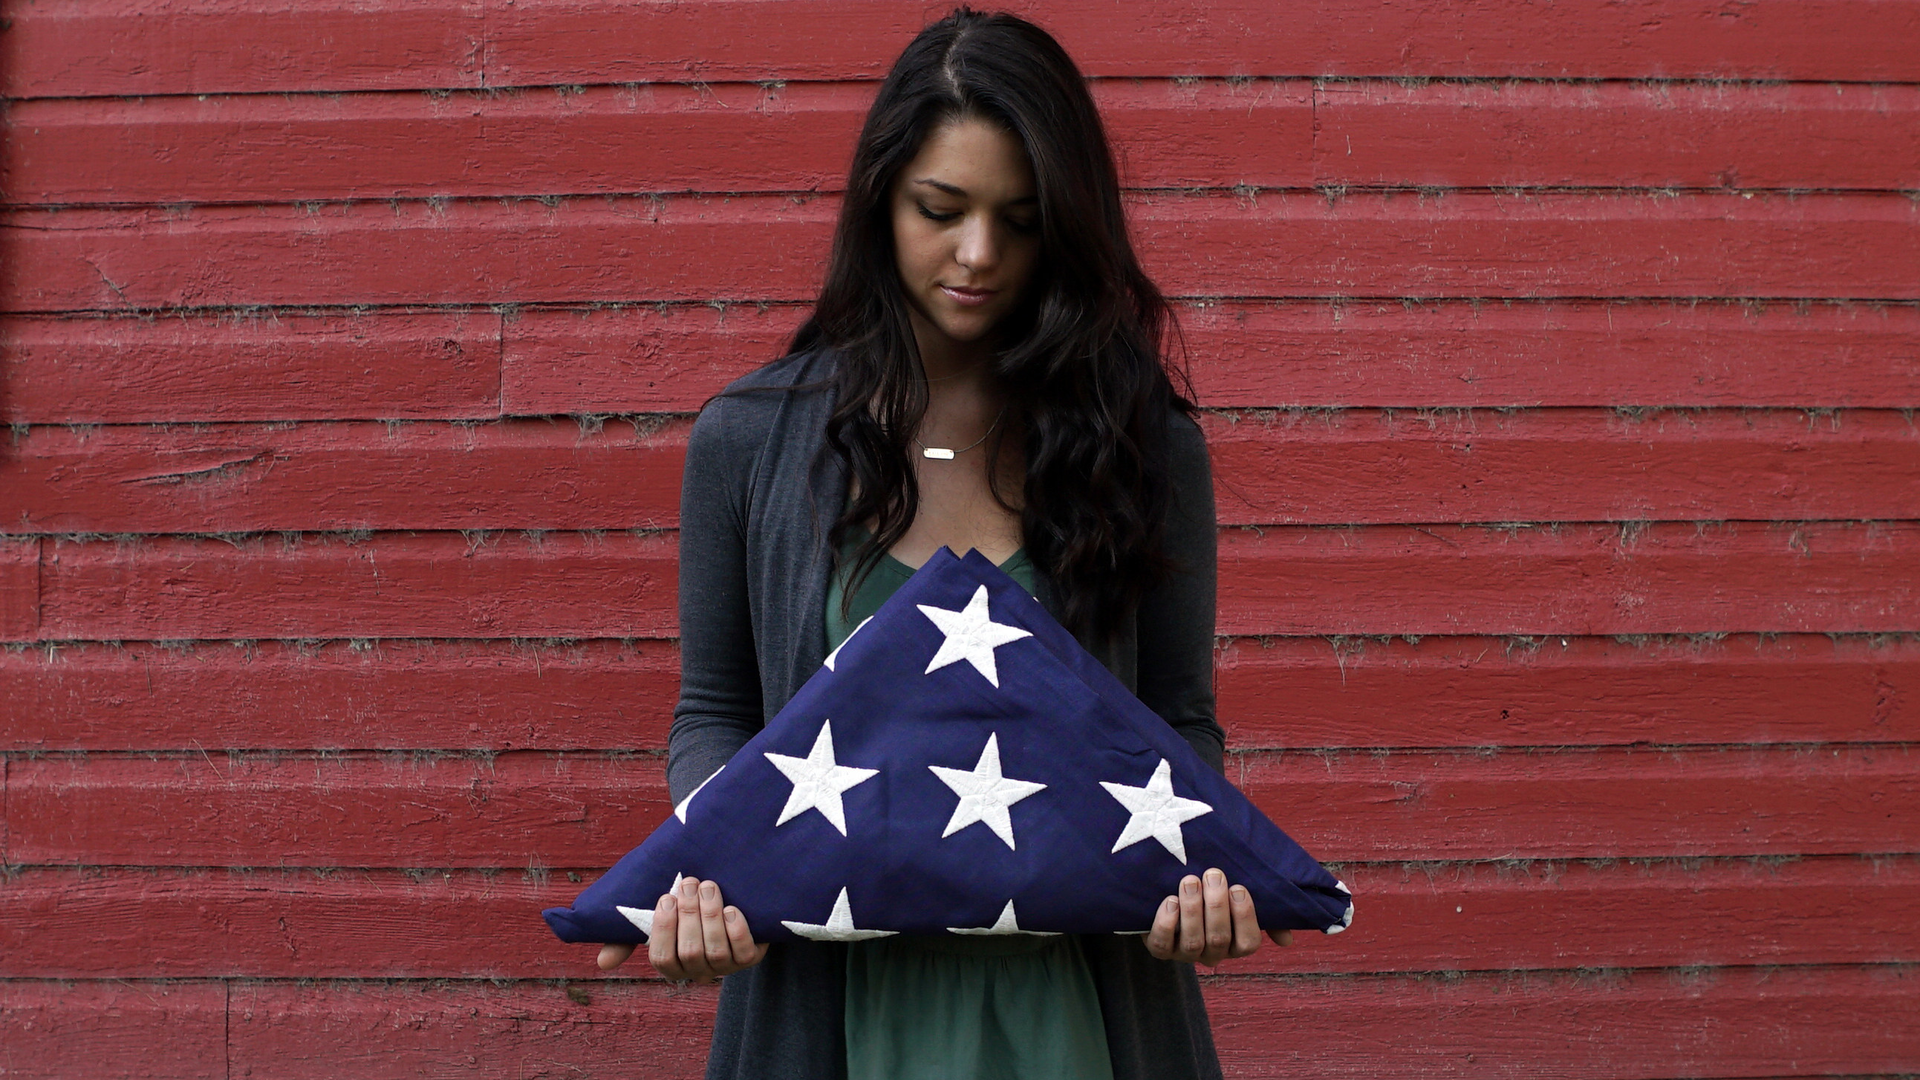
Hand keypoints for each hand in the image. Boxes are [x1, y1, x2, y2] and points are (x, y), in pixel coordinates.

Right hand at [596, 877, 767, 981]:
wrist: (730, 897)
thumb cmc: (684, 909)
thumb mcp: (658, 917)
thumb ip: (629, 936)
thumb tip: (602, 963)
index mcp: (672, 964)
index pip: (662, 958)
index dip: (663, 929)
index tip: (665, 898)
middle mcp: (698, 971)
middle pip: (690, 952)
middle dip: (689, 914)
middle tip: (690, 882)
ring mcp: (725, 967)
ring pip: (716, 951)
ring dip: (711, 916)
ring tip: (709, 886)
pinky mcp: (750, 958)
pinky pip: (745, 952)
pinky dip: (737, 930)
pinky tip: (731, 908)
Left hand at [1144, 867, 1292, 966]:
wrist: (1169, 891)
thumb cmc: (1212, 893)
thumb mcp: (1237, 899)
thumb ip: (1266, 914)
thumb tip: (1287, 941)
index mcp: (1235, 944)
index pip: (1248, 943)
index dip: (1244, 917)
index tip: (1238, 887)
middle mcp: (1212, 953)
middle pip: (1219, 939)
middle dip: (1216, 906)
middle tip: (1213, 875)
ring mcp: (1185, 953)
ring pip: (1193, 942)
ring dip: (1192, 909)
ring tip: (1190, 881)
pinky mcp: (1160, 948)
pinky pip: (1162, 945)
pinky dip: (1166, 923)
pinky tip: (1170, 901)